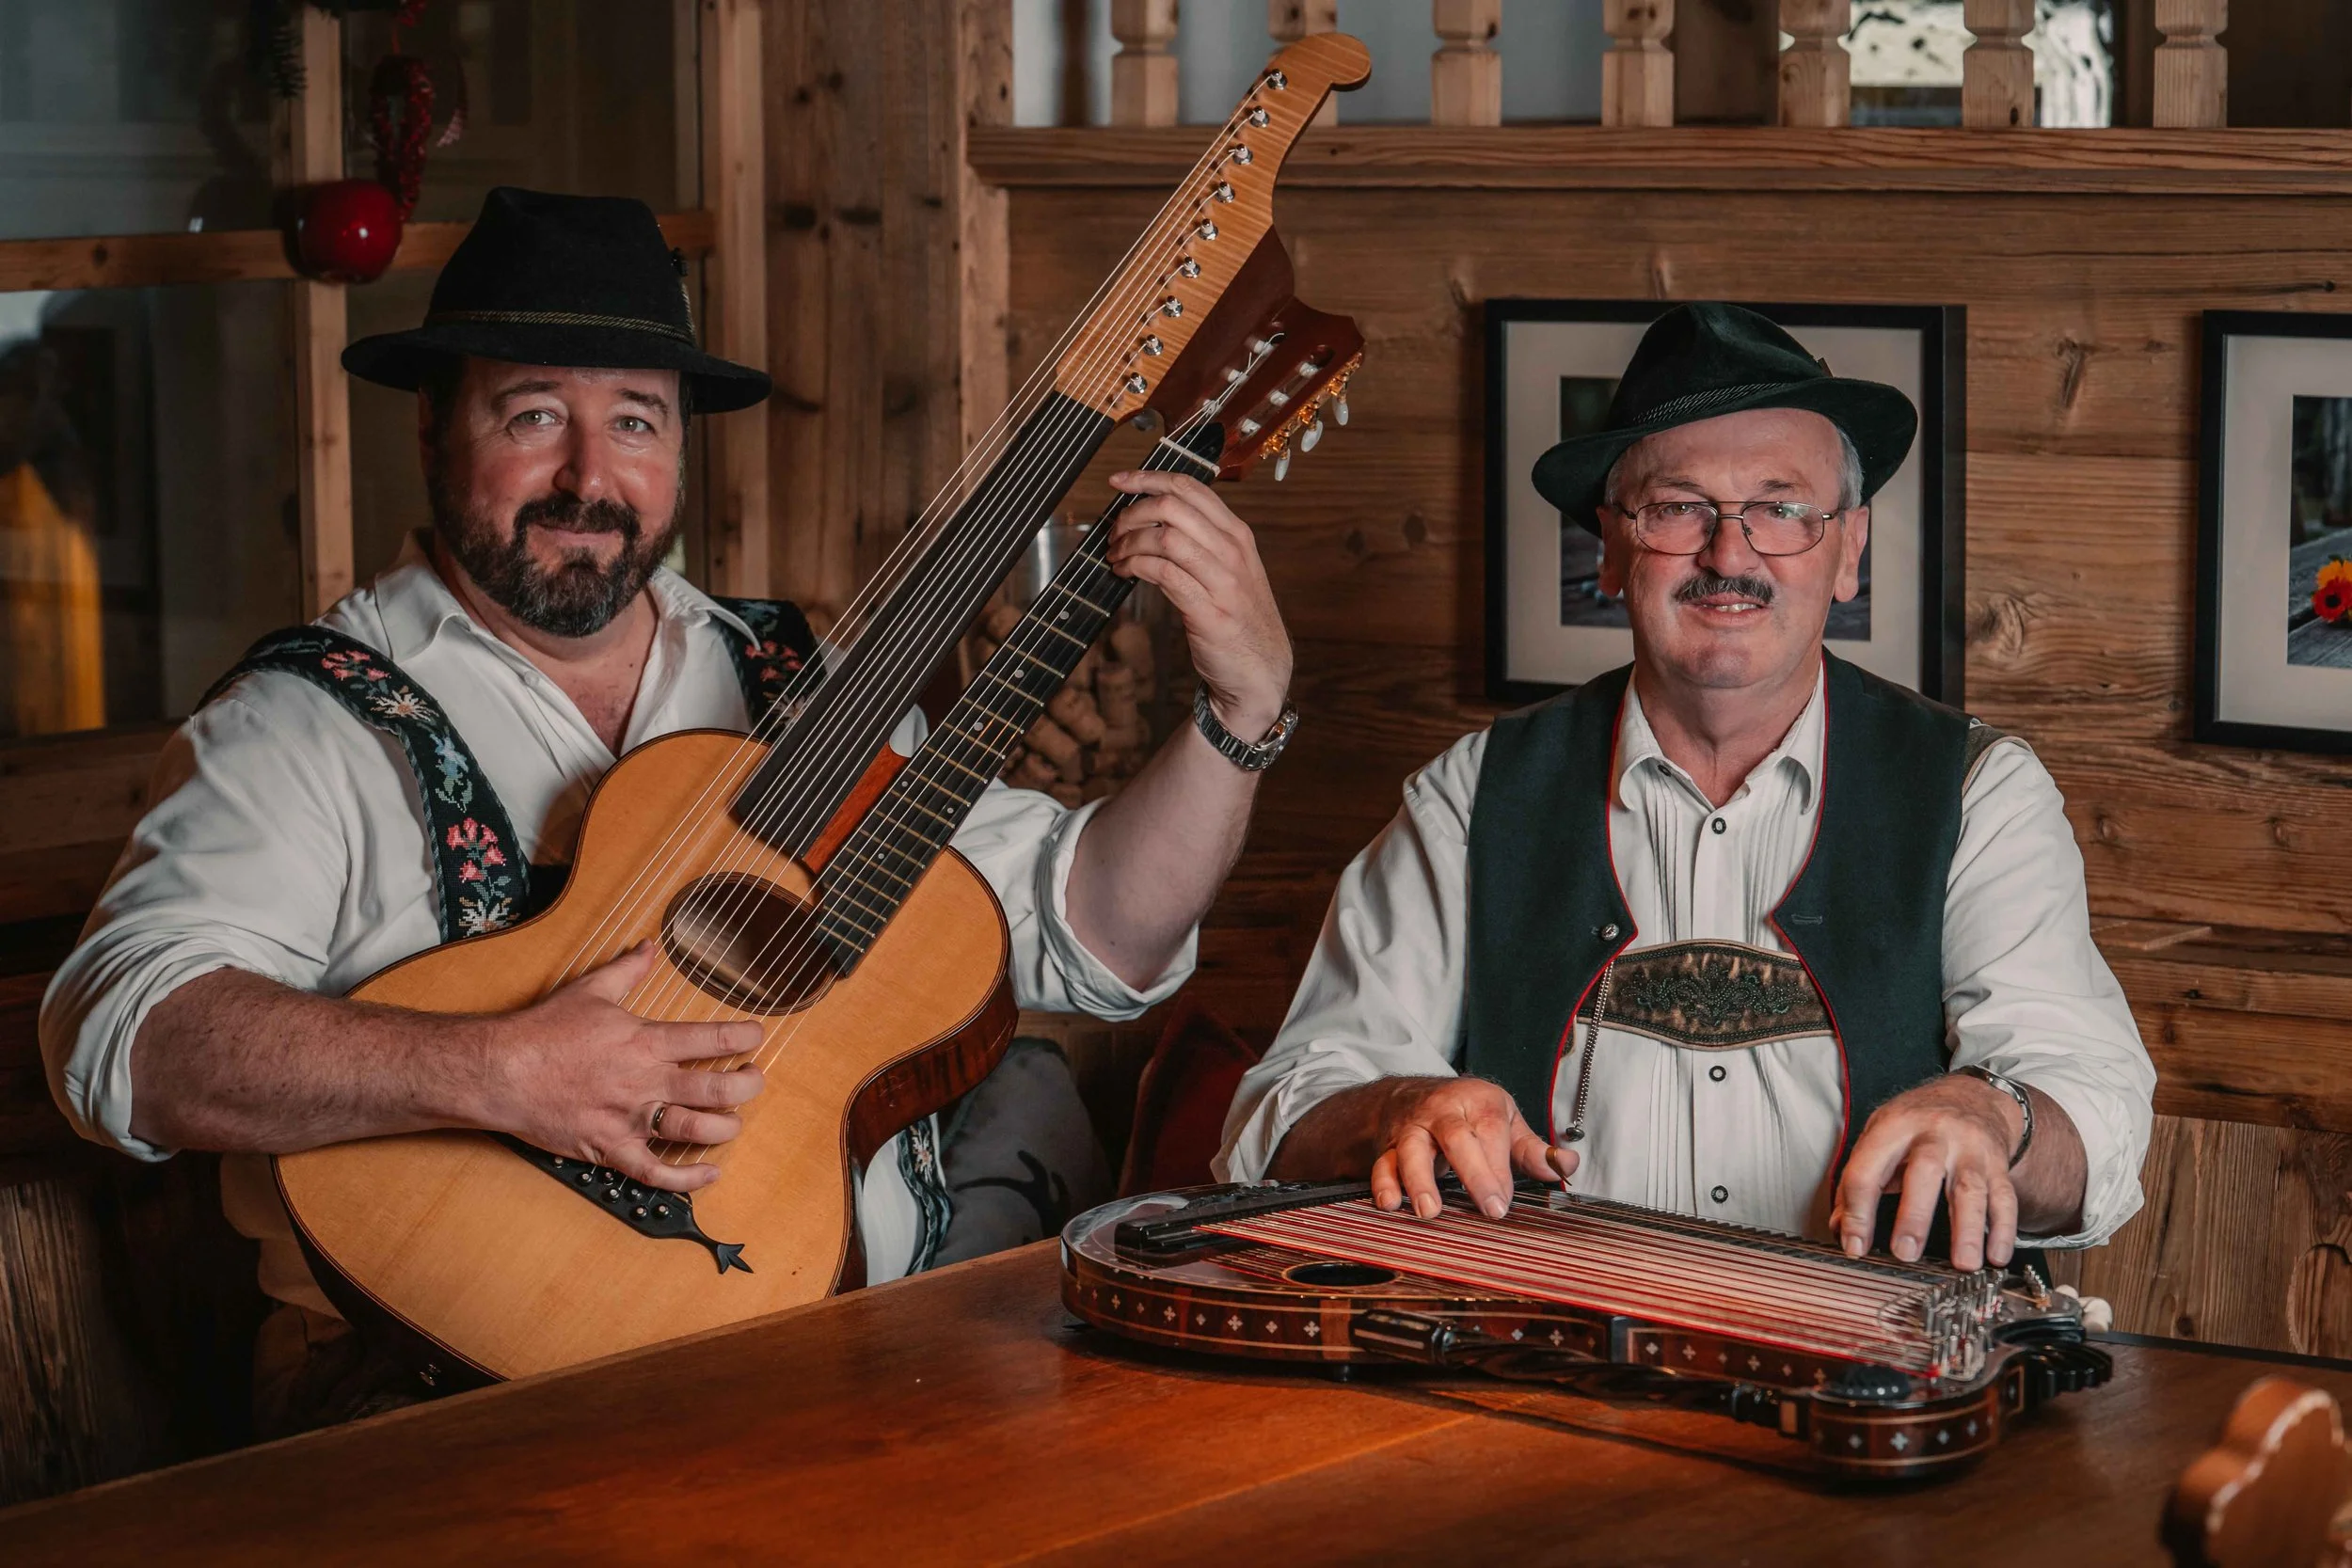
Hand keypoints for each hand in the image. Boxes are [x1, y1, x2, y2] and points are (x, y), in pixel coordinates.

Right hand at [480, 942, 764, 1192]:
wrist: (500, 1070)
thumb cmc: (543, 1030)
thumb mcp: (590, 990)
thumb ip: (627, 970)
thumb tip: (648, 946)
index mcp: (645, 1041)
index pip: (711, 1038)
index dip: (744, 1037)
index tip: (757, 1036)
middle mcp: (645, 1081)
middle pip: (717, 1089)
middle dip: (747, 1087)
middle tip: (754, 1081)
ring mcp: (629, 1118)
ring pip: (695, 1130)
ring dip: (725, 1128)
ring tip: (734, 1122)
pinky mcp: (609, 1148)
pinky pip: (655, 1172)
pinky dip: (687, 1178)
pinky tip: (710, 1174)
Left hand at [1102, 469, 1292, 738]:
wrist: (1261, 671)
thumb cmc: (1238, 617)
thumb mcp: (1230, 568)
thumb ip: (1203, 540)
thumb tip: (1153, 517)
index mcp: (1237, 534)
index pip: (1190, 488)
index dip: (1149, 478)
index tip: (1118, 481)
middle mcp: (1233, 551)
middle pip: (1173, 508)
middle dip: (1132, 514)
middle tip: (1114, 531)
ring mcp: (1223, 581)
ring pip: (1166, 539)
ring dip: (1130, 543)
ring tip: (1116, 555)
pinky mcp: (1208, 611)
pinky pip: (1164, 574)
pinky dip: (1135, 567)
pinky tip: (1125, 573)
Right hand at [1366, 1077, 1577, 1221]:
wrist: (1407, 1096)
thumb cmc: (1466, 1114)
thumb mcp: (1504, 1122)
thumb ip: (1534, 1149)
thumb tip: (1568, 1165)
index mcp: (1478, 1101)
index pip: (1491, 1131)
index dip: (1500, 1167)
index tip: (1505, 1203)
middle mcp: (1442, 1111)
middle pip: (1455, 1137)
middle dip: (1474, 1173)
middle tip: (1490, 1209)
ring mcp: (1412, 1128)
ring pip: (1412, 1149)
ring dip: (1419, 1180)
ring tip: (1429, 1212)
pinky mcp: (1388, 1147)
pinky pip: (1383, 1164)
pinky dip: (1384, 1184)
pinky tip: (1390, 1205)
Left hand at [1831, 1074, 2022, 1269]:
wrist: (1972, 1096)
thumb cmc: (1917, 1121)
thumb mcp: (1879, 1136)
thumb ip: (1858, 1181)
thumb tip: (1841, 1228)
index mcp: (1894, 1127)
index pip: (1867, 1170)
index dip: (1857, 1211)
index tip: (1855, 1247)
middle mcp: (1934, 1133)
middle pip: (1924, 1172)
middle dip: (1913, 1216)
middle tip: (1905, 1253)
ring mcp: (1970, 1148)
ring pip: (1970, 1189)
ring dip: (1968, 1230)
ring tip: (1964, 1264)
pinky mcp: (1998, 1164)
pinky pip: (2005, 1198)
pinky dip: (2002, 1230)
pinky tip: (1996, 1256)